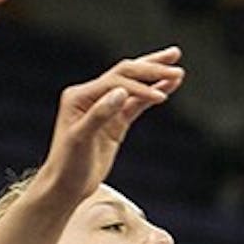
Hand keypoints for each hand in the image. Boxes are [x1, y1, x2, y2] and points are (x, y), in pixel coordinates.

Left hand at [33, 47, 185, 202]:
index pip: (116, 81)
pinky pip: (138, 103)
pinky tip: (169, 88)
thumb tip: (121, 92)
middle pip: (127, 73)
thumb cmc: (68, 164)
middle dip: (151, 66)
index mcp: (80, 96)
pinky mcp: (115, 121)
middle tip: (175, 57)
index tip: (160, 98)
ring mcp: (105, 108)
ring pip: (135, 85)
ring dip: (156, 75)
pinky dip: (153, 94)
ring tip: (178, 68)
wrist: (66, 185)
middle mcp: (92, 96)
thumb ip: (100, 113)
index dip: (140, 86)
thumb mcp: (81, 139)